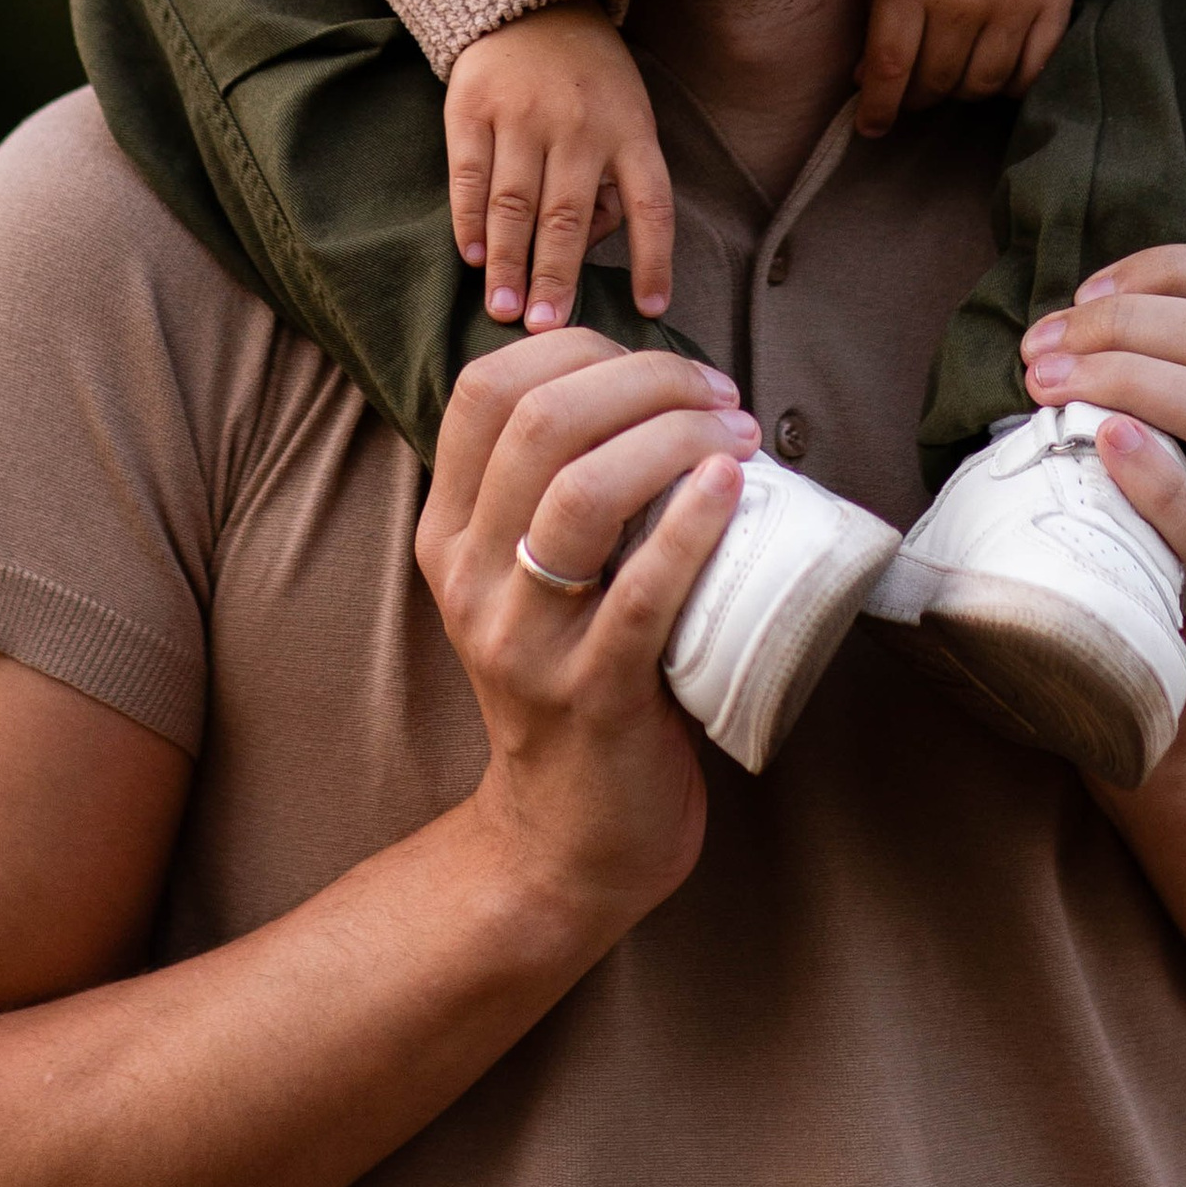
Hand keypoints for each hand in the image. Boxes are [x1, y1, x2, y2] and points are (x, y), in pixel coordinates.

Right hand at [416, 335, 759, 935]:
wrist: (567, 839)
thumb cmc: (574, 681)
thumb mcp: (529, 580)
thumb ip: (555, 489)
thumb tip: (650, 382)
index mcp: (449, 534)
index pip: (486, 389)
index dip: (580, 348)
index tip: (659, 365)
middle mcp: (470, 578)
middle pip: (539, 422)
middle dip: (643, 379)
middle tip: (717, 395)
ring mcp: (525, 639)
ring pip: (581, 491)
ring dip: (672, 438)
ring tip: (736, 434)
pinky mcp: (593, 694)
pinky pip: (641, 591)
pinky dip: (693, 524)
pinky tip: (734, 487)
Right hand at [446, 6, 674, 331]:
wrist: (531, 5)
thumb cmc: (590, 81)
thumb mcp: (628, 117)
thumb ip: (616, 183)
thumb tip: (589, 250)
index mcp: (631, 130)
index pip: (652, 203)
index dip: (653, 259)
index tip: (649, 310)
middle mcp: (580, 124)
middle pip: (568, 215)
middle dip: (556, 278)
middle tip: (546, 331)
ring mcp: (523, 115)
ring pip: (515, 202)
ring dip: (509, 263)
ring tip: (504, 311)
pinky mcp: (473, 108)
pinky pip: (469, 175)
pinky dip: (469, 220)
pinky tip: (473, 257)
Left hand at [855, 0, 1100, 134]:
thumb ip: (876, 9)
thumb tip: (868, 80)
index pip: (890, 69)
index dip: (877, 109)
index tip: (870, 127)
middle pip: (937, 84)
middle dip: (916, 96)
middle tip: (909, 89)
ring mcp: (1015, 2)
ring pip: (983, 86)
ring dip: (959, 91)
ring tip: (948, 73)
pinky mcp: (1054, 1)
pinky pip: (1031, 72)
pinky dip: (1007, 82)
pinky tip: (990, 67)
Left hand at [1019, 246, 1185, 752]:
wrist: (1160, 689)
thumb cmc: (1138, 539)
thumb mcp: (1159, 441)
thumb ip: (1143, 375)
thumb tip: (1056, 317)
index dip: (1166, 269)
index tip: (1081, 294)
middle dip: (1128, 323)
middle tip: (1042, 348)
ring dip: (1126, 380)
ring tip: (1049, 384)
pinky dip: (1155, 475)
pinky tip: (1105, 446)